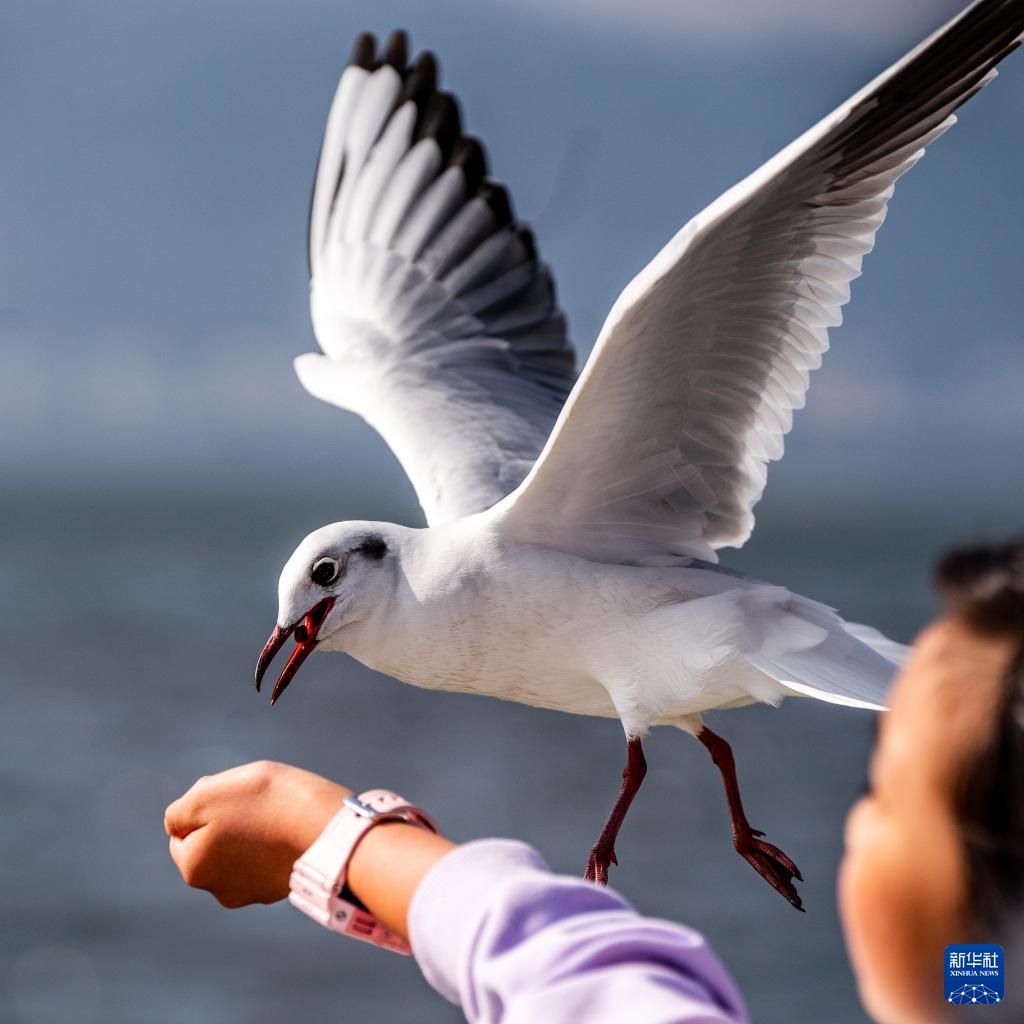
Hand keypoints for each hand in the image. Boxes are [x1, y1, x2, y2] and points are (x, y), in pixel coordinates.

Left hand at [165, 760, 348, 907]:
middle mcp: (220, 891)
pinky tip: (291, 830)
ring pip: (241, 852)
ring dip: (252, 834)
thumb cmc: (265, 803)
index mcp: (194, 869)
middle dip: (226, 824)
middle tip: (255, 804)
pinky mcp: (283, 888)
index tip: (233, 799)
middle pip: (212, 845)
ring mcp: (254, 893)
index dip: (205, 808)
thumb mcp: (207, 793)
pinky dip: (275, 844)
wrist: (326, 825)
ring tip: (277, 816)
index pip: (182, 833)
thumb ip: (178, 812)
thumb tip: (176, 827)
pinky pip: (269, 860)